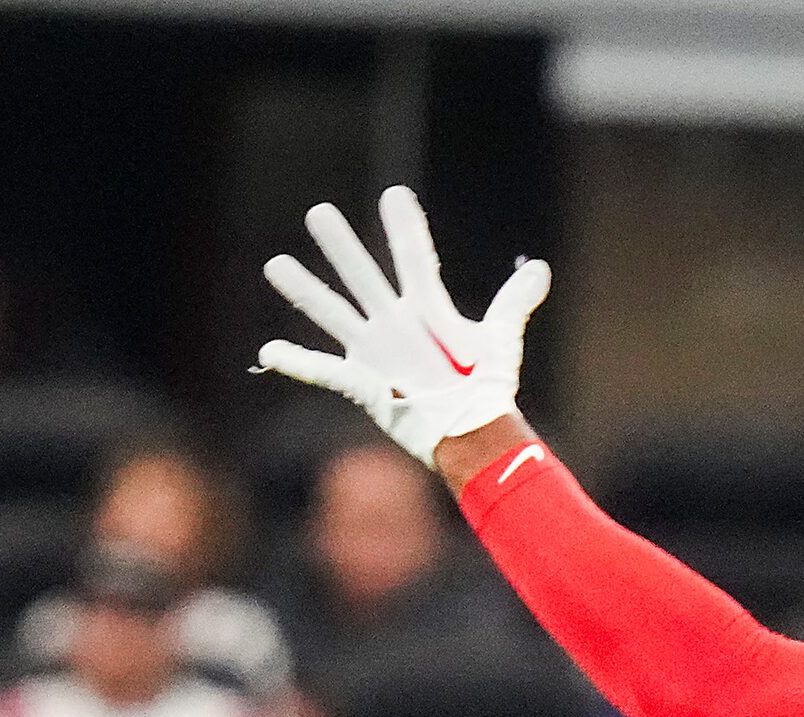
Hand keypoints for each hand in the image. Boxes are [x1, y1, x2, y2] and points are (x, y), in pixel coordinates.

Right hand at [256, 187, 548, 467]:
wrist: (471, 435)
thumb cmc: (485, 390)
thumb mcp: (500, 339)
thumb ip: (513, 303)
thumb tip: (537, 267)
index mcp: (427, 310)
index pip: (414, 259)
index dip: (405, 227)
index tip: (393, 194)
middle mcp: (395, 325)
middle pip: (363, 276)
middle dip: (341, 245)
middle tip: (319, 212)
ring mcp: (374, 352)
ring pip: (333, 313)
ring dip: (305, 289)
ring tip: (275, 263)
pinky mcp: (362, 384)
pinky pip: (323, 372)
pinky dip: (295, 363)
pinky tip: (267, 352)